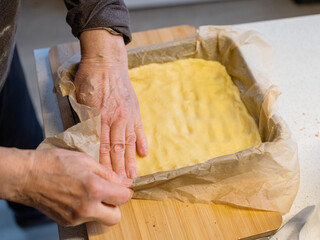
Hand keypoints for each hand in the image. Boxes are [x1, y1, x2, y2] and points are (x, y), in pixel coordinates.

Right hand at [8, 148, 132, 225]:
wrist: (27, 175)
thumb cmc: (54, 163)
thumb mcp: (86, 160)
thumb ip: (108, 173)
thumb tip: (123, 182)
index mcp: (95, 189)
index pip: (123, 198)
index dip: (125, 191)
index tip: (122, 188)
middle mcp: (87, 207)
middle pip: (115, 217)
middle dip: (115, 206)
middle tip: (108, 194)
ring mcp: (76, 217)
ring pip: (100, 219)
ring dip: (100, 208)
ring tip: (88, 192)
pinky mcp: (67, 222)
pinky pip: (85, 219)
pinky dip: (87, 210)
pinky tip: (77, 197)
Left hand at [75, 30, 147, 178]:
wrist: (106, 61)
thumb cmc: (90, 78)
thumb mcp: (79, 98)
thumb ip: (83, 119)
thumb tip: (82, 139)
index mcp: (99, 117)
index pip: (102, 146)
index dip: (105, 165)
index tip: (106, 179)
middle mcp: (115, 119)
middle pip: (117, 148)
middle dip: (119, 168)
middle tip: (122, 185)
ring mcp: (127, 115)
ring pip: (129, 142)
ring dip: (131, 160)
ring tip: (134, 175)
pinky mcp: (135, 110)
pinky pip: (139, 129)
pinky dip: (142, 141)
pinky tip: (144, 152)